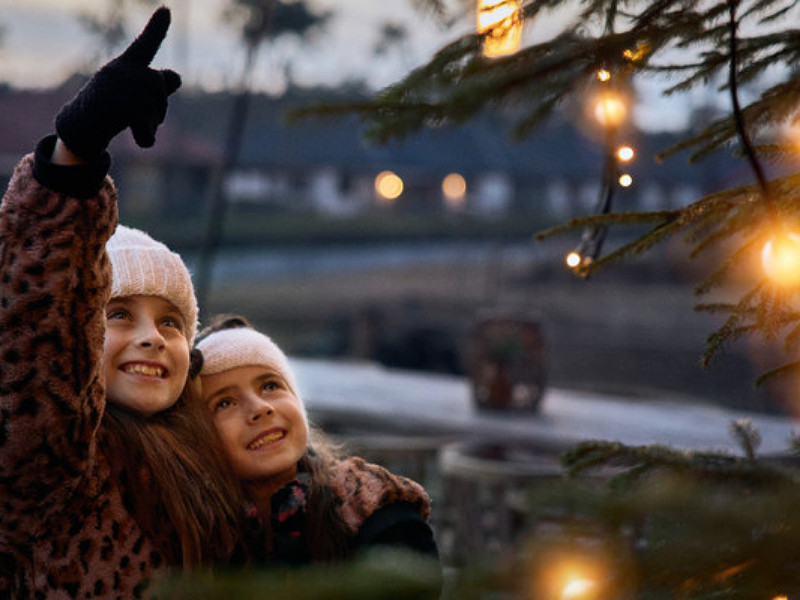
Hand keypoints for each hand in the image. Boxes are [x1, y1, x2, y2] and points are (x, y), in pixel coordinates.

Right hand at [55, 7, 180, 158]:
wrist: (78, 128)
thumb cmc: (110, 109)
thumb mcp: (134, 95)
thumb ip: (157, 86)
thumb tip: (176, 77)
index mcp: (126, 65)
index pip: (145, 45)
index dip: (157, 28)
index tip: (167, 9)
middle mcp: (119, 70)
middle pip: (158, 84)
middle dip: (160, 107)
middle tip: (150, 121)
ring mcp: (114, 86)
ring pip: (153, 106)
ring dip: (152, 124)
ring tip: (137, 129)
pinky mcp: (113, 105)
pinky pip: (145, 123)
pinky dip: (148, 138)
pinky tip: (143, 142)